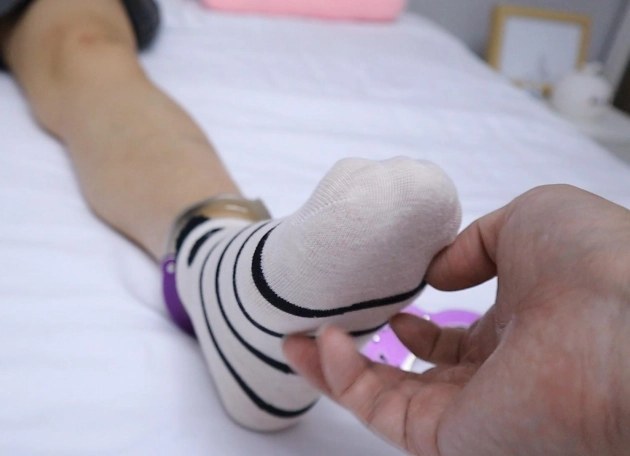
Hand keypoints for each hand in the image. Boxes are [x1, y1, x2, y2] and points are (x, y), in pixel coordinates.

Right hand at [283, 185, 629, 455]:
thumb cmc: (596, 266)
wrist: (624, 327)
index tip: (385, 300)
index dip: (412, 324)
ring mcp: (470, 413)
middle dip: (358, 354)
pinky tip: (321, 342)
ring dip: (334, 369)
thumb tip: (436, 273)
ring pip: (384, 400)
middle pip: (408, 376)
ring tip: (294, 337)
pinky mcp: (450, 439)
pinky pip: (382, 413)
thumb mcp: (532, 219)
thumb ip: (474, 242)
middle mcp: (493, 380)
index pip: (452, 343)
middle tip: (311, 330)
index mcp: (518, 333)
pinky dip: (344, 379)